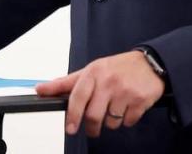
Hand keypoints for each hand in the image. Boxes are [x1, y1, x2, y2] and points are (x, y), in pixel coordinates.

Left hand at [35, 51, 164, 137]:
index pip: (78, 97)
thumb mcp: (91, 70)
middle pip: (93, 116)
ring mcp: (125, 91)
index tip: (70, 128)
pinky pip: (127, 122)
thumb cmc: (117, 68)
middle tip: (93, 128)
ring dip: (111, 122)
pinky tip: (128, 107)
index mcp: (94, 72)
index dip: (72, 116)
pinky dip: (126, 120)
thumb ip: (65, 83)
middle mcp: (109, 81)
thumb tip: (40, 89)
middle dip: (92, 128)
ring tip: (115, 108)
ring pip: (111, 122)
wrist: (150, 63)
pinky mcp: (140, 100)